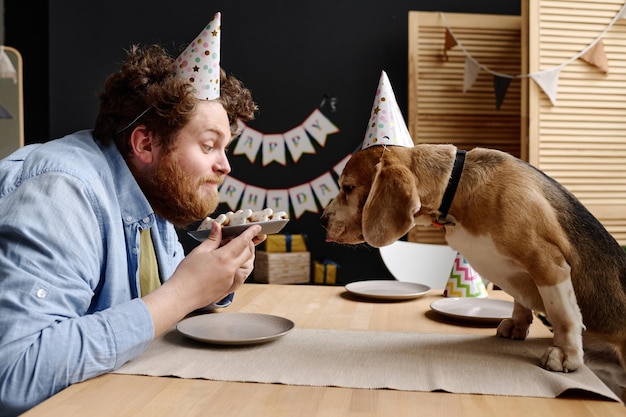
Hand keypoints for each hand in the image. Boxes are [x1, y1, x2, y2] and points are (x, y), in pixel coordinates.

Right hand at [142, 221, 261, 336]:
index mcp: (224, 257)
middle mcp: (231, 269)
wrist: (181, 296)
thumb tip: (218, 226)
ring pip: (245, 264)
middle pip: (247, 253)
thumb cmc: (186, 274)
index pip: (243, 241)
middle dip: (248, 243)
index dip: (251, 233)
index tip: (257, 227)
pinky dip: (237, 265)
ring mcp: (230, 279)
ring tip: (234, 249)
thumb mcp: (199, 251)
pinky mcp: (228, 287)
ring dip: (244, 255)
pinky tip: (227, 262)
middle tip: (241, 237)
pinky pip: (239, 274)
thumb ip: (212, 239)